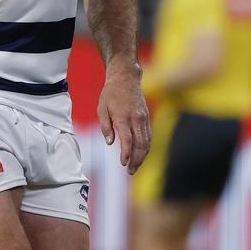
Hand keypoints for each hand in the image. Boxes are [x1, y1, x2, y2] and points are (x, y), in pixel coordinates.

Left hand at [98, 59, 150, 173]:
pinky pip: (148, 135)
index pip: (127, 140)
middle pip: (139, 143)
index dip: (126, 153)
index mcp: (123, 117)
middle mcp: (136, 118)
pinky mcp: (147, 117)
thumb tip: (110, 143)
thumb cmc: (111, 93)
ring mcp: (143, 118)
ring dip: (142, 156)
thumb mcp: (101, 108)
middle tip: (130, 171)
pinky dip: (146, 147)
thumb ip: (105, 126)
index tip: (123, 163)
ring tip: (135, 167)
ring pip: (146, 141)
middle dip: (136, 159)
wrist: (126, 78)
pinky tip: (141, 155)